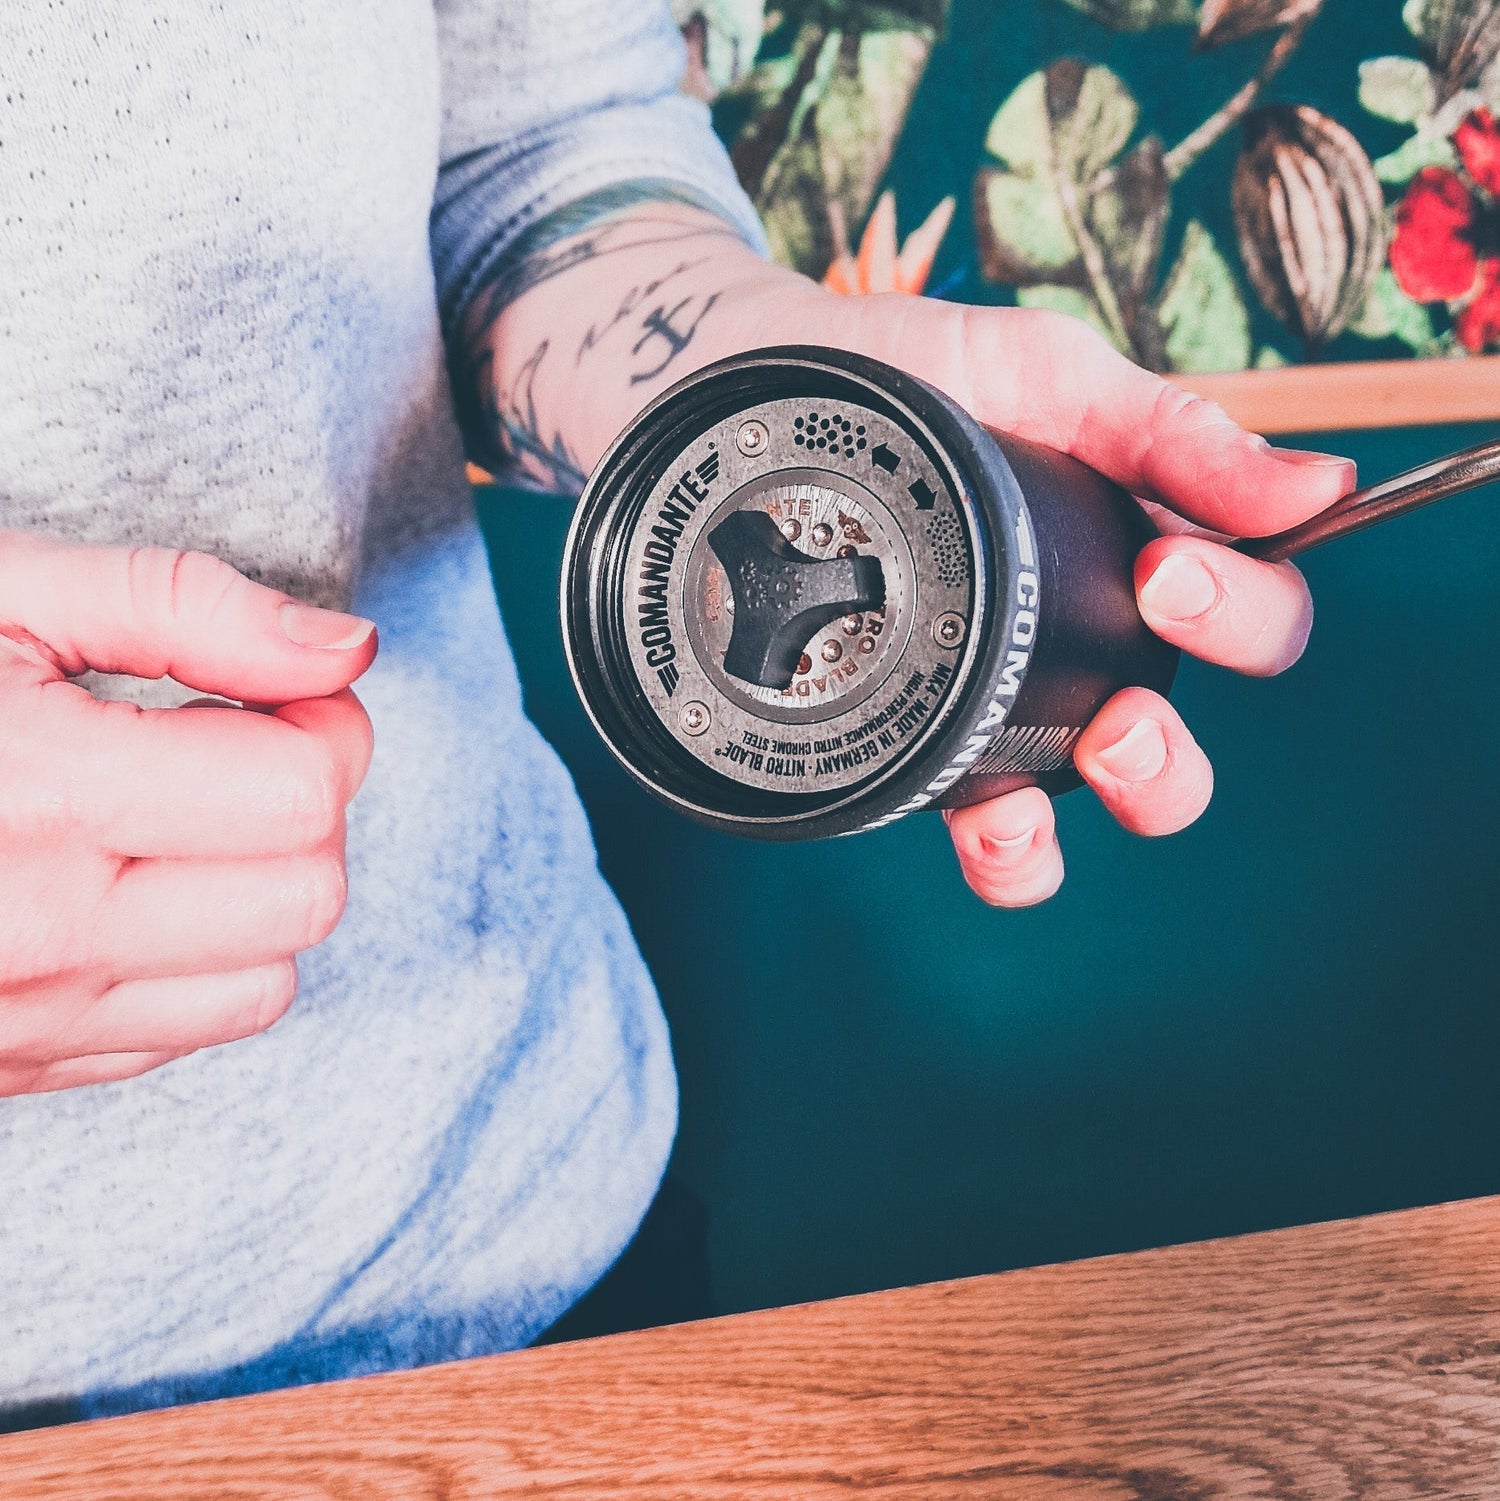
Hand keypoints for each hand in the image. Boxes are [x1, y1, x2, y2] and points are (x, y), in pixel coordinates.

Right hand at [0, 531, 376, 1095]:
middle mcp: (37, 931)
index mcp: (39, 793)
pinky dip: (193, 957)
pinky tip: (121, 882)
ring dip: (259, 891)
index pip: (305, 796)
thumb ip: (187, 609)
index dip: (322, 724)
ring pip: (265, 981)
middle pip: (308, 894)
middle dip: (301, 807)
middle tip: (227, 743)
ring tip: (172, 814)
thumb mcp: (2, 592)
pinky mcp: (12, 1064)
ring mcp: (22, 1019)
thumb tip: (349, 648)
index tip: (280, 690)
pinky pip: (181, 1030)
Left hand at [790, 294, 1349, 905]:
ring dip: (1116, 803)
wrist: (763, 398)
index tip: (1168, 572)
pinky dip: (1011, 849)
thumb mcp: (1047, 377)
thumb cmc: (912, 376)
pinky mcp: (922, 737)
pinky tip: (989, 815)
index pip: (1250, 617)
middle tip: (1122, 709)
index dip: (1241, 613)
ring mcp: (1002, 700)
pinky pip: (990, 831)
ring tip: (1086, 761)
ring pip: (1097, 799)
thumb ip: (1169, 433)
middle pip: (1175, 742)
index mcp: (1134, 553)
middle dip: (1171, 749)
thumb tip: (1320, 488)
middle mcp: (1081, 643)